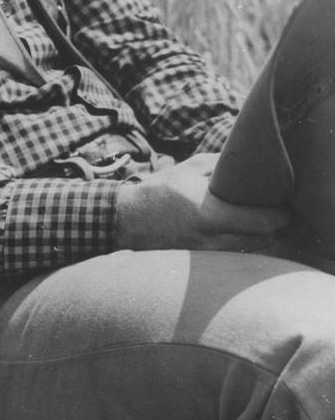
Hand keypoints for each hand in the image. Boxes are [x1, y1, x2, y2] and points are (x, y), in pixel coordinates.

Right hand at [116, 153, 290, 251]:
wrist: (130, 218)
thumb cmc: (160, 189)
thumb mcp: (190, 168)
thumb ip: (222, 164)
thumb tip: (248, 157)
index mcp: (210, 214)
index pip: (261, 222)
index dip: (281, 216)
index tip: (289, 207)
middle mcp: (211, 239)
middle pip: (263, 241)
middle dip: (277, 229)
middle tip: (283, 214)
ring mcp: (207, 255)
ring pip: (251, 252)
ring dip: (263, 239)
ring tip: (267, 224)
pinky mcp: (202, 262)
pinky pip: (234, 257)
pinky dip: (245, 246)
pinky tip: (244, 234)